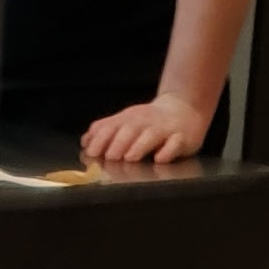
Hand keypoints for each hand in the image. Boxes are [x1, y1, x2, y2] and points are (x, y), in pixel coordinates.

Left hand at [81, 89, 213, 164]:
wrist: (183, 109)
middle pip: (130, 130)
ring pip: (151, 135)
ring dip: (139, 146)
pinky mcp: (181, 138)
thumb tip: (85, 141)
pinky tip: (159, 159)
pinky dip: (167, 151)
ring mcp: (164, 129)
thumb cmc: (150, 122)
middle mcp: (145, 122)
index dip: (100, 139)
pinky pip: (175, 144)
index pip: (112, 126)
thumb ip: (105, 131)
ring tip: (130, 157)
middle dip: (118, 142)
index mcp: (129, 119)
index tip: (91, 153)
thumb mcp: (125, 122)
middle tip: (109, 157)